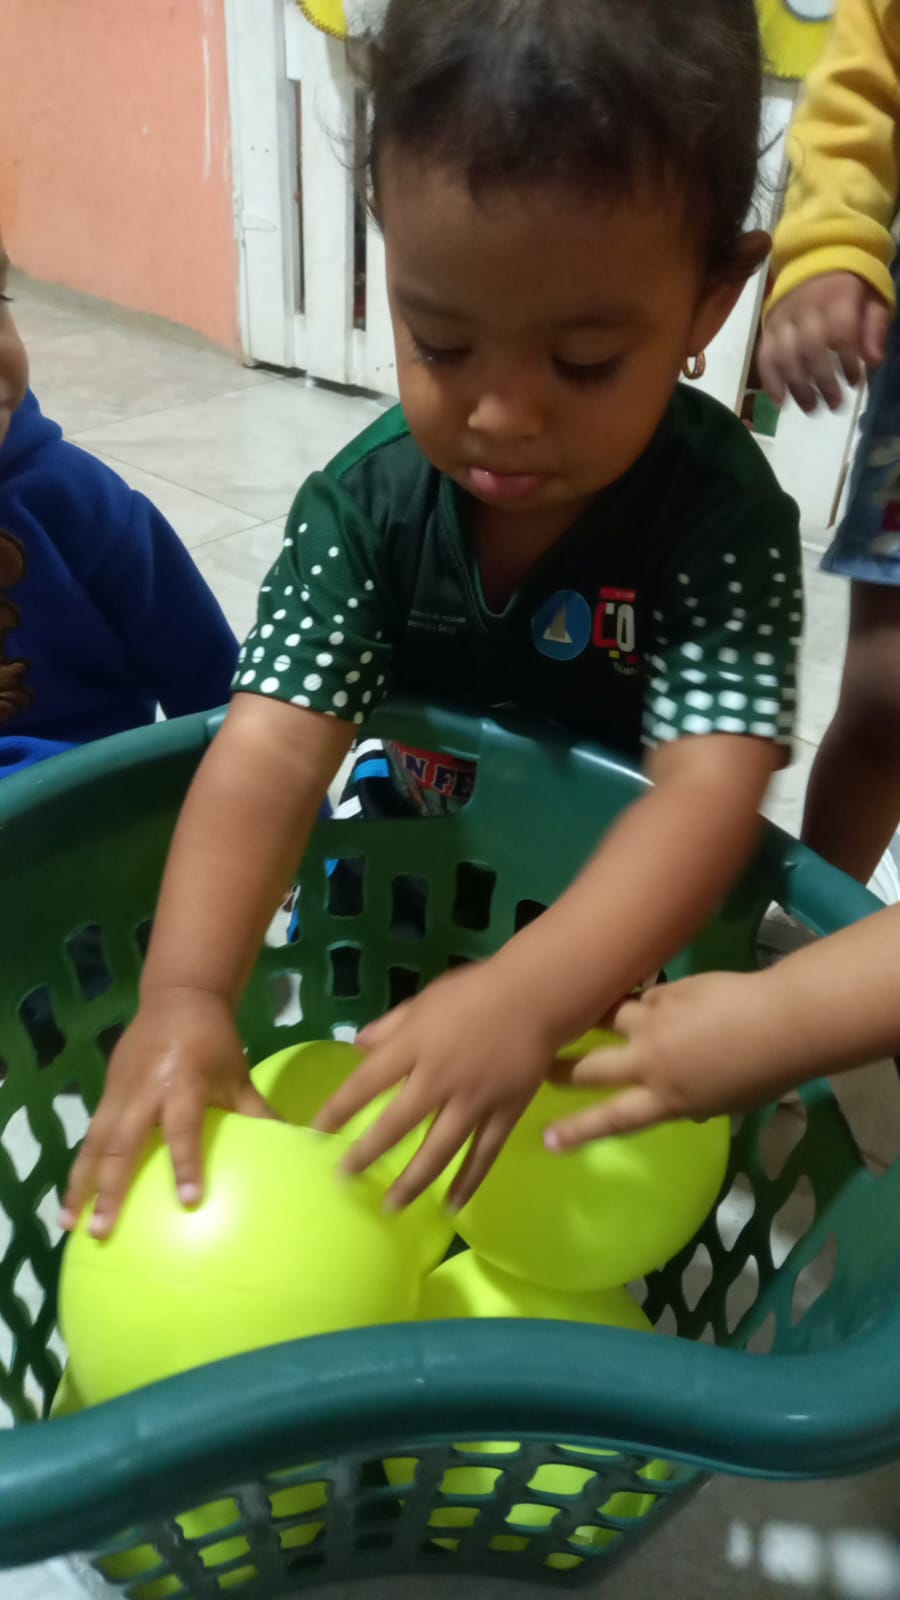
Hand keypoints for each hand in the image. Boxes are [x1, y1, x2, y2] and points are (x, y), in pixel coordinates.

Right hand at [61, 987, 276, 1237]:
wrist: (179, 997)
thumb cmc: (214, 1040)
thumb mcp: (237, 1074)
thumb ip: (257, 1112)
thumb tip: (294, 1143)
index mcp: (183, 1085)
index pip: (183, 1131)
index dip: (187, 1166)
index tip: (189, 1203)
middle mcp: (144, 1092)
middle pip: (122, 1146)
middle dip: (110, 1190)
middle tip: (101, 1232)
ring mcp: (119, 1091)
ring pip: (94, 1143)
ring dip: (80, 1183)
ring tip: (70, 1223)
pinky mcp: (106, 1090)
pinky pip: (90, 1132)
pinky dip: (81, 1164)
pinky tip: (74, 1193)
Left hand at [313, 964, 558, 1210]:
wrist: (537, 994)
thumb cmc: (476, 991)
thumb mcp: (424, 1000)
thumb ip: (390, 1026)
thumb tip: (356, 1047)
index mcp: (414, 1045)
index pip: (365, 1083)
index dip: (338, 1110)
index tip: (316, 1133)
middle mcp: (439, 1078)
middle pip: (397, 1125)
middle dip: (366, 1154)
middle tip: (344, 1178)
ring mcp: (474, 1100)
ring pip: (439, 1151)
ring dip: (413, 1182)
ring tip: (390, 1206)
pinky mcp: (505, 1113)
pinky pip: (484, 1154)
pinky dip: (468, 1182)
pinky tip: (452, 1206)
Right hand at [545, 971, 778, 1147]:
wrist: (780, 1022)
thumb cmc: (764, 1074)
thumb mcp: (723, 1103)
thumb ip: (690, 1102)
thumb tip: (679, 1101)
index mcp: (666, 1100)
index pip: (611, 1120)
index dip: (577, 1130)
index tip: (547, 1138)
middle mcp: (650, 1062)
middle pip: (591, 1067)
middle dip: (563, 1069)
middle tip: (544, 1065)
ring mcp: (653, 1023)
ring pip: (607, 1019)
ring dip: (594, 1020)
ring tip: (582, 1014)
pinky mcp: (666, 993)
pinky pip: (644, 997)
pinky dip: (646, 1002)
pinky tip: (658, 1000)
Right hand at [758, 272, 890, 411]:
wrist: (815, 262)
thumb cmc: (849, 288)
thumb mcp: (872, 299)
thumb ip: (874, 328)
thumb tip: (872, 361)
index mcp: (836, 297)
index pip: (839, 333)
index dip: (846, 361)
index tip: (855, 383)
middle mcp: (805, 307)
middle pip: (810, 348)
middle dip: (822, 380)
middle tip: (834, 405)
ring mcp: (783, 318)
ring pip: (785, 355)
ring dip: (797, 386)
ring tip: (810, 408)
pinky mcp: (768, 327)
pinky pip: (764, 356)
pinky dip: (770, 380)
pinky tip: (780, 402)